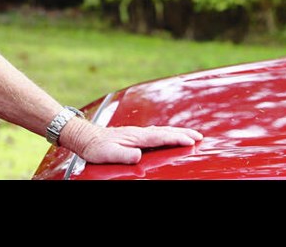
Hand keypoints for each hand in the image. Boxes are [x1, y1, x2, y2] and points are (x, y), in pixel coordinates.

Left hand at [62, 118, 202, 164]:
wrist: (85, 137)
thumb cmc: (97, 148)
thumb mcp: (108, 154)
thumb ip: (124, 155)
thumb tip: (139, 155)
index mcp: (136, 137)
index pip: (161, 137)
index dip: (177, 138)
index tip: (192, 140)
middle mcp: (139, 132)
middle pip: (165, 131)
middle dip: (183, 133)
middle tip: (200, 136)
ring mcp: (137, 133)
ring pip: (162, 131)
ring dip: (177, 132)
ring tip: (191, 135)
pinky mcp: (134, 135)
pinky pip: (156, 133)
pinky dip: (167, 133)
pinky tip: (169, 135)